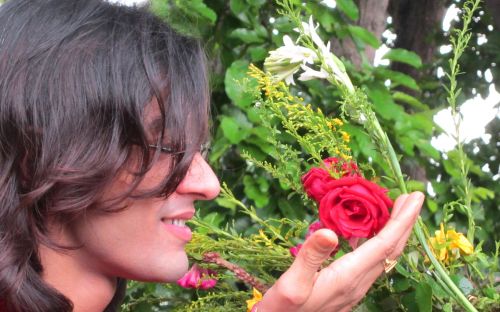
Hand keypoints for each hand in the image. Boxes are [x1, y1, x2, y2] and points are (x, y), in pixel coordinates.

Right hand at [258, 192, 424, 311]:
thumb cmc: (282, 309)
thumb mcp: (291, 282)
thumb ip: (311, 256)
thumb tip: (330, 232)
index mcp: (347, 277)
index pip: (384, 245)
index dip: (401, 221)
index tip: (415, 198)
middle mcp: (357, 284)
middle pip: (390, 250)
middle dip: (404, 223)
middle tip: (413, 197)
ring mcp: (353, 288)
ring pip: (383, 257)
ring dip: (393, 232)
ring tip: (396, 210)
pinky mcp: (346, 289)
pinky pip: (371, 262)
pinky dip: (377, 242)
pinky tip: (368, 233)